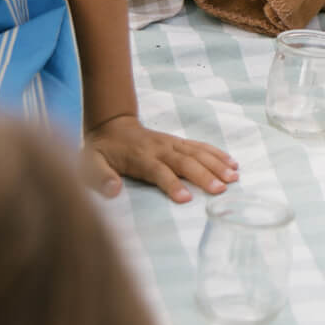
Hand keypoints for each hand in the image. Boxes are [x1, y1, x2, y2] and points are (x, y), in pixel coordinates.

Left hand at [86, 114, 238, 203]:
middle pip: (186, 162)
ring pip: (198, 153)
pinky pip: (201, 146)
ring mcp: (172, 143)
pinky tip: (232, 162)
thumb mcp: (90, 164)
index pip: (159, 171)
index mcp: (140, 157)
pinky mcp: (179, 141)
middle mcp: (161, 149)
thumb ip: (100, 177)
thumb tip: (112, 190)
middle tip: (222, 189)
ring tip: (234, 177)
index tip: (186, 199)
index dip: (172, 184)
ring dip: (217, 164)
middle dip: (205, 175)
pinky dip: (217, 154)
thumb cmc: (102, 150)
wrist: (112, 125)